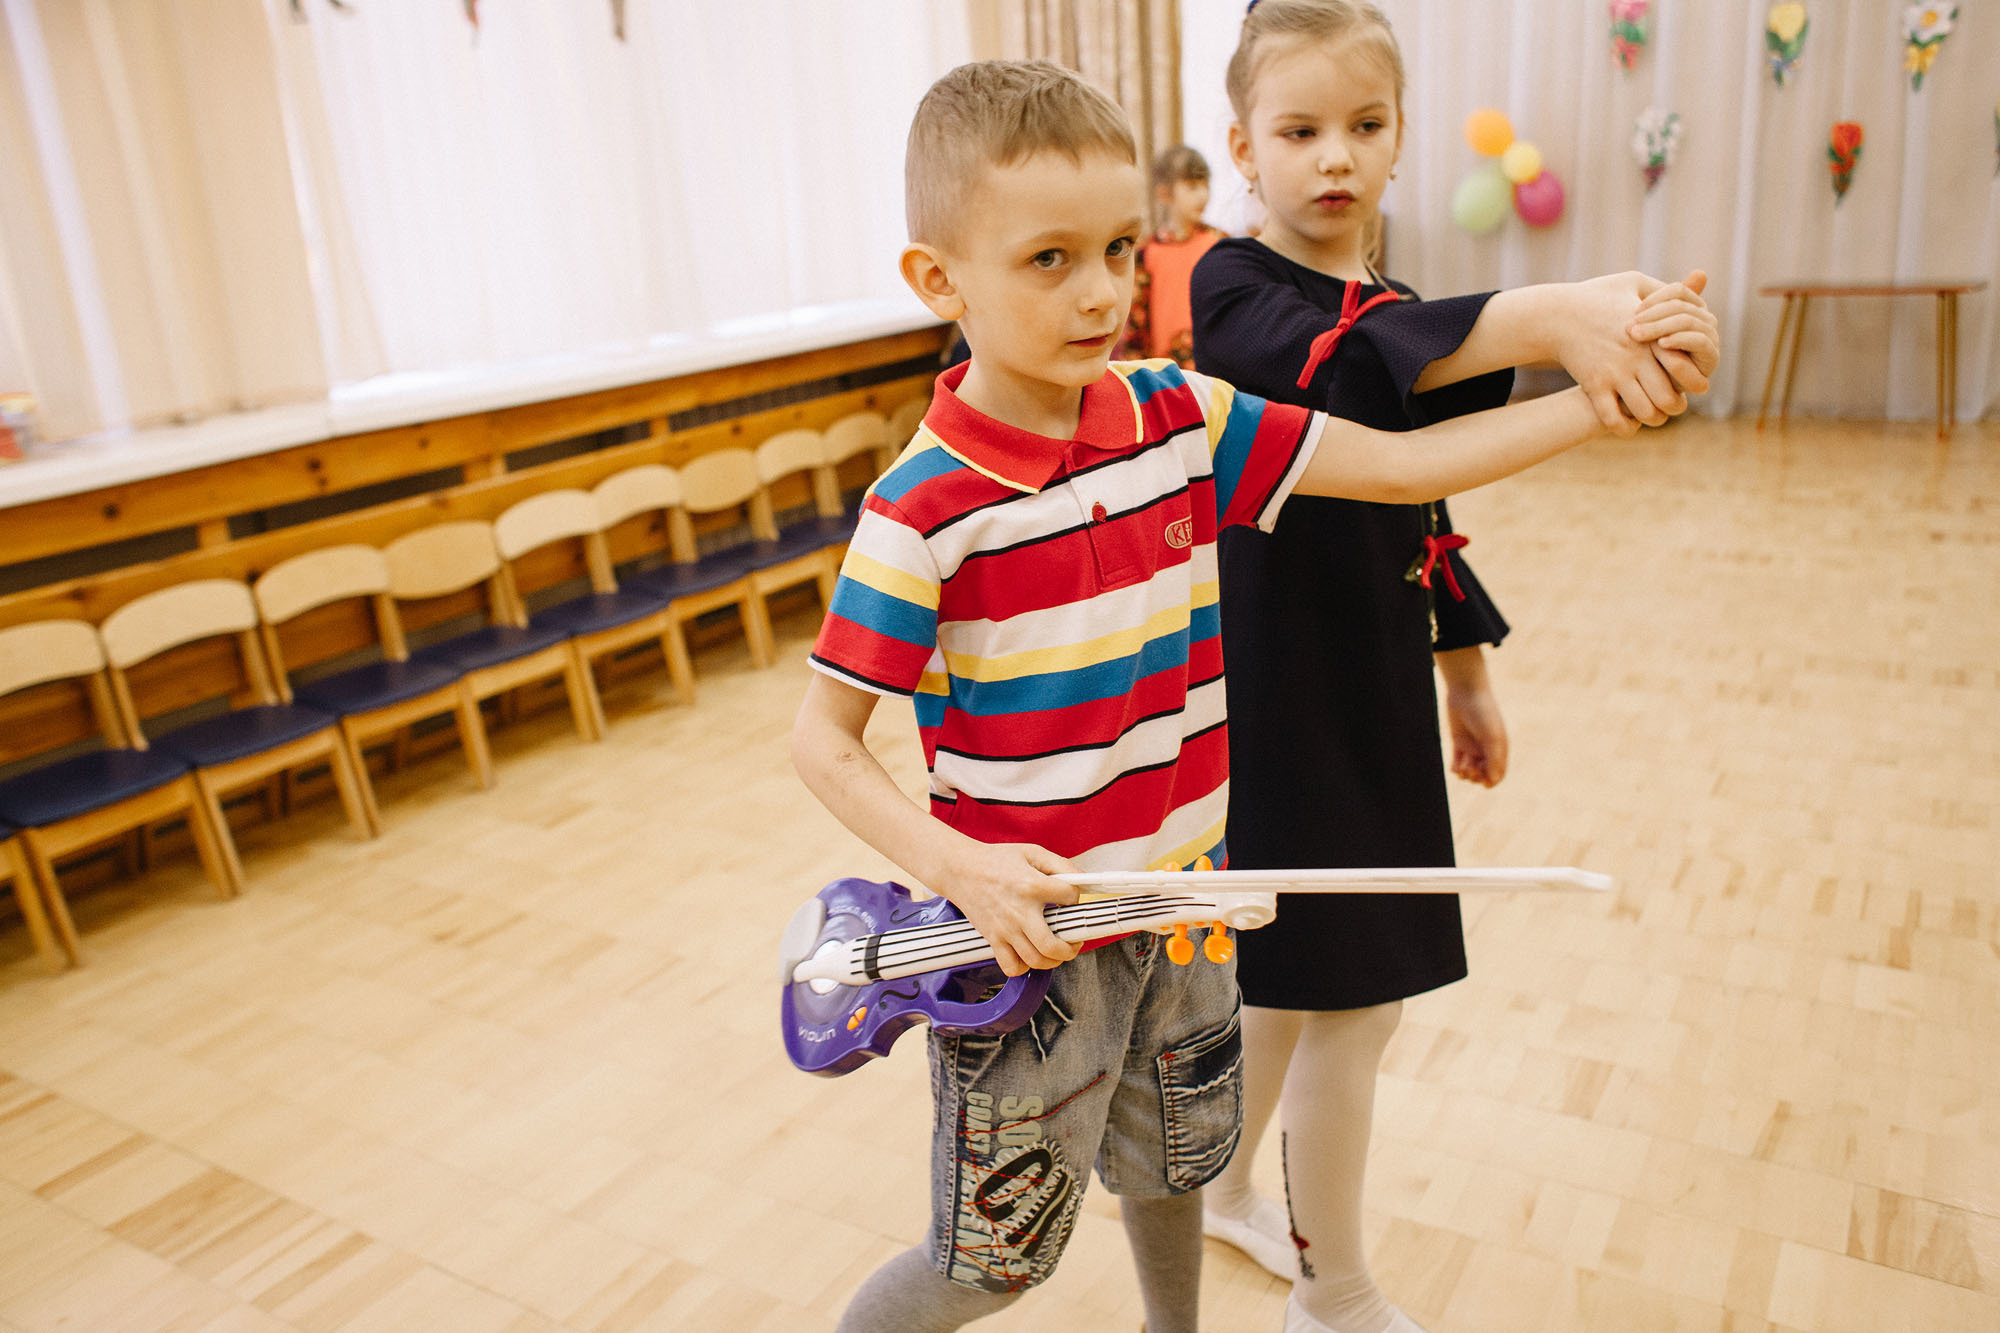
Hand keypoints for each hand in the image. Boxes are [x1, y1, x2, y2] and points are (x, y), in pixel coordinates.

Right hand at [932, 840, 1079, 975]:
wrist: (960, 870)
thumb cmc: (995, 860)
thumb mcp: (1031, 852)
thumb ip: (1060, 864)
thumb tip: (1082, 880)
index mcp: (1032, 886)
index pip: (1069, 898)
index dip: (1075, 898)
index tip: (1070, 899)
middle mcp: (1020, 911)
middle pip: (1052, 945)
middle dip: (1071, 948)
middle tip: (1074, 942)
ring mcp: (1005, 929)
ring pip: (1035, 960)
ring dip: (1053, 960)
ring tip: (1056, 951)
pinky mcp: (993, 938)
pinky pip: (1011, 966)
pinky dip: (1024, 967)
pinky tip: (1029, 955)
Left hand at [1437, 646, 1507, 786]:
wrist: (1466, 692)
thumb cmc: (1483, 713)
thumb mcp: (1491, 737)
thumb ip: (1493, 759)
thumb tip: (1492, 781)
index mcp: (1499, 749)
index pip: (1497, 774)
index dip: (1491, 780)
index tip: (1483, 778)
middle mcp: (1486, 750)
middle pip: (1482, 774)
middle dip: (1477, 777)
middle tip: (1471, 769)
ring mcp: (1471, 746)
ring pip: (1469, 770)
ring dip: (1466, 774)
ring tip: (1463, 767)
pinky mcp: (1458, 742)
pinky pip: (1457, 762)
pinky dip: (1455, 768)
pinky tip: (1455, 767)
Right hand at [1555, 272, 1695, 432]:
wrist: (1554, 315)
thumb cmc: (1594, 297)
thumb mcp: (1631, 282)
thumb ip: (1664, 288)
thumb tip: (1695, 282)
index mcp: (1651, 335)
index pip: (1685, 366)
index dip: (1692, 380)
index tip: (1688, 382)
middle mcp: (1636, 357)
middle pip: (1669, 397)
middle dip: (1675, 406)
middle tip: (1672, 404)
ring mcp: (1614, 374)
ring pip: (1645, 412)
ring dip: (1651, 419)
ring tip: (1650, 414)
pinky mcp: (1593, 386)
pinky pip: (1613, 419)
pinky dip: (1624, 428)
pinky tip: (1627, 423)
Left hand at [1629, 269, 1719, 393]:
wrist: (1644, 391)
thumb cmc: (1640, 355)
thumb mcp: (1643, 324)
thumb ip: (1653, 300)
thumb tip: (1677, 272)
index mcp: (1690, 307)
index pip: (1678, 291)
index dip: (1655, 299)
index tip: (1633, 311)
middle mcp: (1704, 320)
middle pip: (1682, 306)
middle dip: (1654, 315)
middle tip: (1630, 327)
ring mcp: (1710, 338)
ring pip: (1689, 321)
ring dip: (1661, 327)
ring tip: (1638, 335)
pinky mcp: (1711, 358)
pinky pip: (1699, 341)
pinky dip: (1680, 340)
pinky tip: (1660, 345)